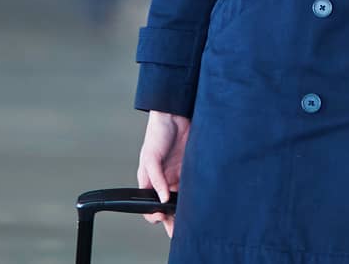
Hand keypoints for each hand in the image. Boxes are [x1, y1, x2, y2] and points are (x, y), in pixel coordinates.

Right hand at [137, 110, 189, 237]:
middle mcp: (163, 180)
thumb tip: (163, 198)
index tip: (161, 218)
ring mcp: (177, 176)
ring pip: (180, 200)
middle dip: (171, 221)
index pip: (149, 204)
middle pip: (166, 206)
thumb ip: (155, 179)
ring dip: (184, 211)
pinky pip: (192, 188)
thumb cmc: (157, 133)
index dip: (153, 214)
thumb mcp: (150, 156)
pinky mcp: (190, 170)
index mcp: (149, 180)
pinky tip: (200, 204)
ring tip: (191, 223)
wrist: (175, 115)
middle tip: (179, 232)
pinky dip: (195, 198)